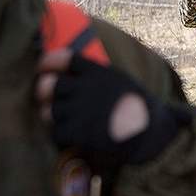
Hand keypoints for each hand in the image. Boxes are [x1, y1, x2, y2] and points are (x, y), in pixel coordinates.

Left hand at [37, 50, 187, 170]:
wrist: (151, 133)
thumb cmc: (139, 108)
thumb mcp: (121, 81)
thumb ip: (98, 76)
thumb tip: (73, 74)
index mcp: (98, 72)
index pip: (63, 58)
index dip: (48, 62)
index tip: (43, 67)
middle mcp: (86, 88)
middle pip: (50, 85)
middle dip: (44, 93)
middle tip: (47, 99)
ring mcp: (80, 110)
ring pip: (50, 111)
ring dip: (53, 116)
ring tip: (63, 120)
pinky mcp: (78, 132)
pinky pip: (57, 132)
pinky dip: (61, 135)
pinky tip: (72, 136)